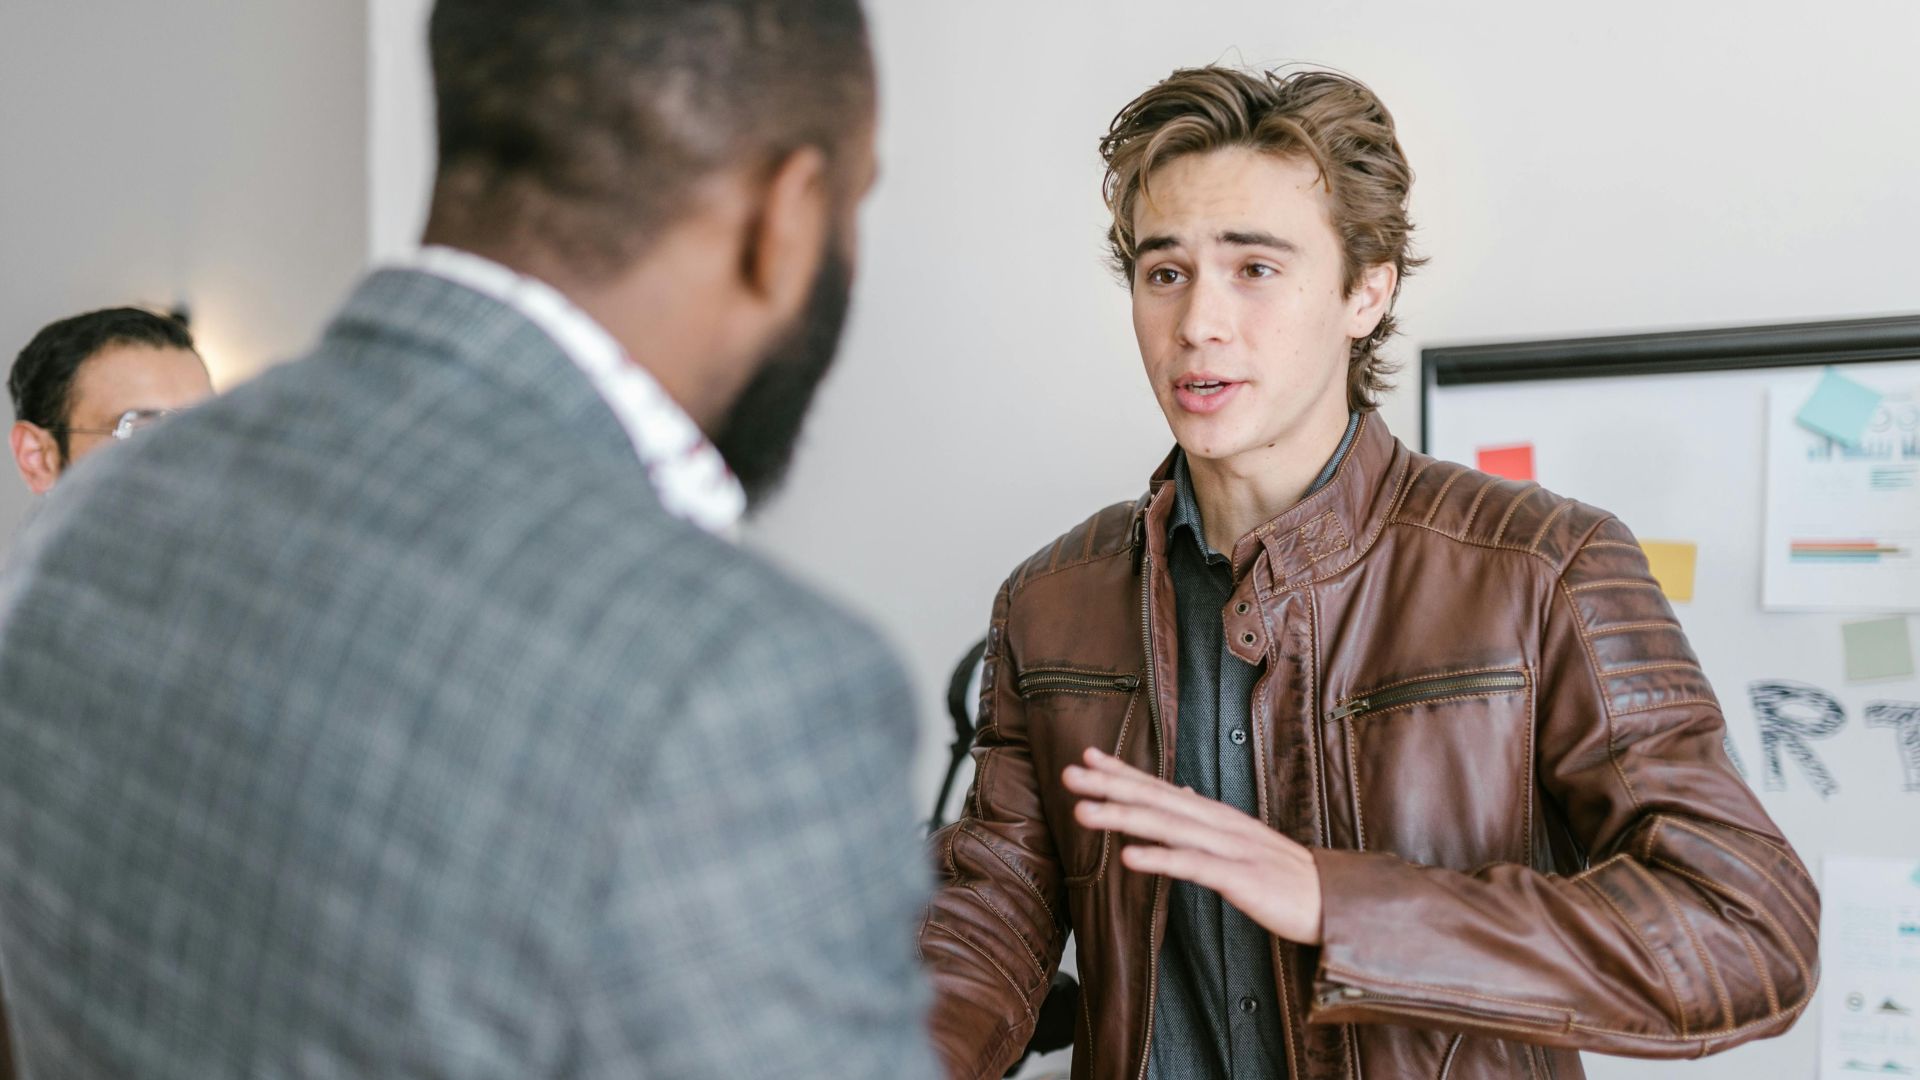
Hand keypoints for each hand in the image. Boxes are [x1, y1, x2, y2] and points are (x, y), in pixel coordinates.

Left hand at [1062, 746, 1323, 944]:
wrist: (1337, 902)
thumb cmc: (1284, 877)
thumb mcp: (1241, 841)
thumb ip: (1206, 818)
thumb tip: (1178, 793)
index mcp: (1215, 816)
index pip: (1161, 787)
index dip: (1123, 771)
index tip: (1087, 756)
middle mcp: (1218, 824)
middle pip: (1156, 800)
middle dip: (1110, 785)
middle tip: (1069, 774)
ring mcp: (1230, 849)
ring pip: (1167, 827)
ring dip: (1123, 816)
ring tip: (1084, 811)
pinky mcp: (1241, 879)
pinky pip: (1194, 867)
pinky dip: (1160, 859)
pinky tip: (1129, 858)